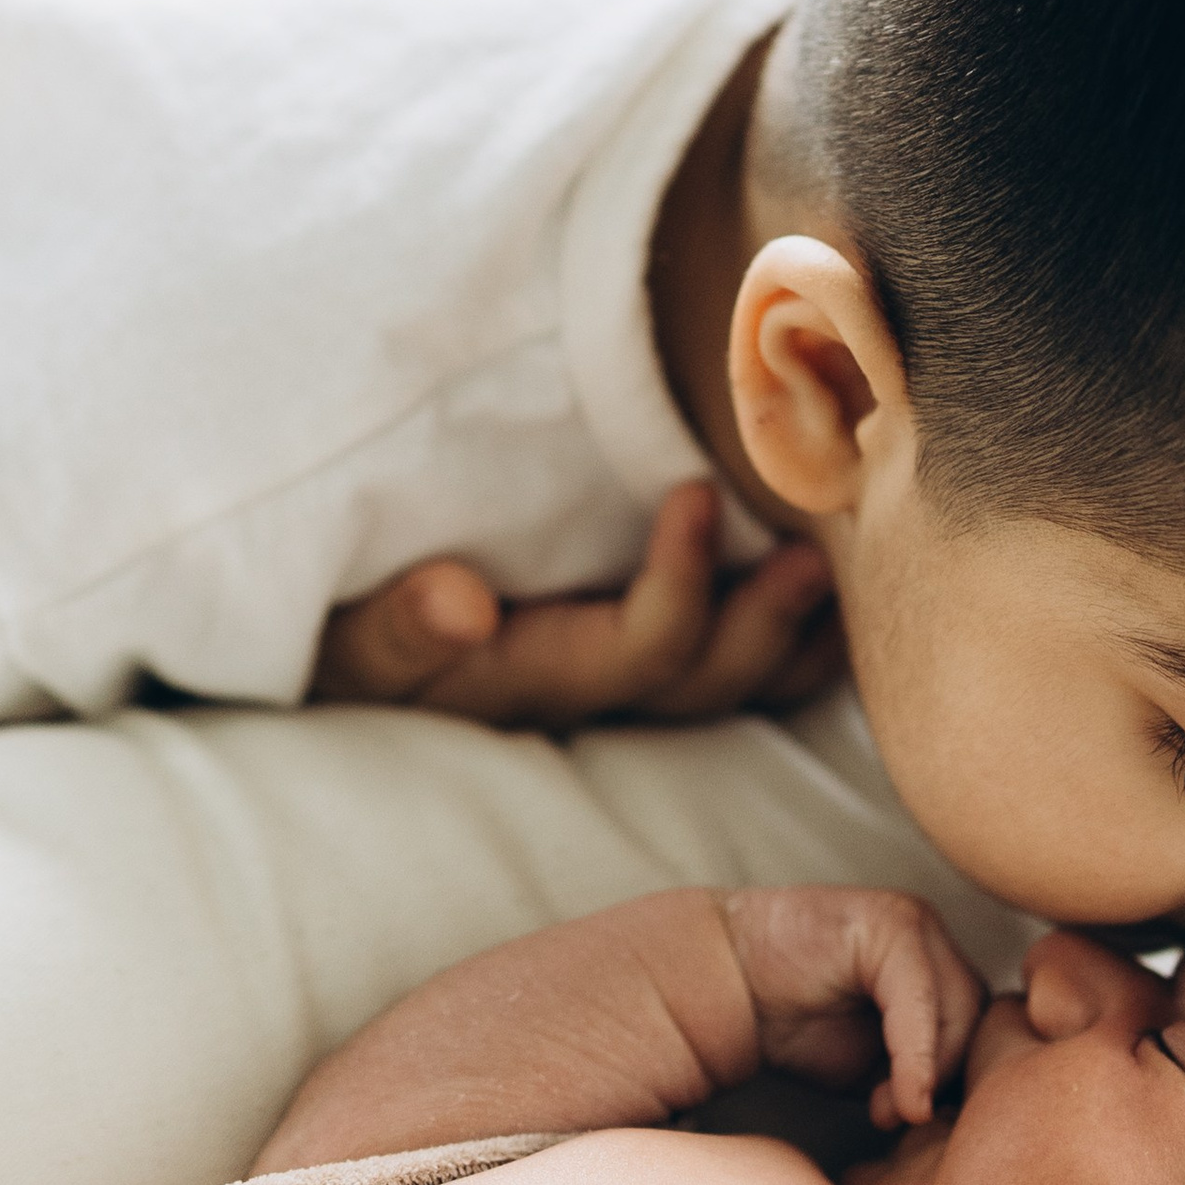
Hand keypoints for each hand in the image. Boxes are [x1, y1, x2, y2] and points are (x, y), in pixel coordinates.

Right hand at [309, 483, 844, 732]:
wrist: (350, 655)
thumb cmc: (348, 633)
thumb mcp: (351, 637)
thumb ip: (398, 626)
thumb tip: (461, 603)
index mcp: (535, 679)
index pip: (637, 654)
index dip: (680, 586)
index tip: (695, 489)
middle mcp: (592, 695)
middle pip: (705, 681)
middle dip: (763, 620)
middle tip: (813, 548)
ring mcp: (620, 685)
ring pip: (732, 685)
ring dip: (794, 635)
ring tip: (837, 565)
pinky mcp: (640, 664)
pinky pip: (737, 672)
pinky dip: (792, 640)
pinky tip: (832, 598)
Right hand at [720, 886, 988, 1127]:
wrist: (725, 985)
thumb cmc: (794, 1027)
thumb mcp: (871, 1065)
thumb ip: (916, 1078)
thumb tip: (959, 1117)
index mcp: (938, 966)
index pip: (979, 1030)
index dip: (957, 1084)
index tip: (918, 1126)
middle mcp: (935, 938)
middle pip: (976, 1018)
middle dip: (947, 1078)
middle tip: (902, 1119)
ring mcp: (917, 923)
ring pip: (959, 1009)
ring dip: (932, 1071)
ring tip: (892, 1110)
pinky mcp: (892, 924)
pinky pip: (919, 999)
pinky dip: (917, 1055)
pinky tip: (903, 1098)